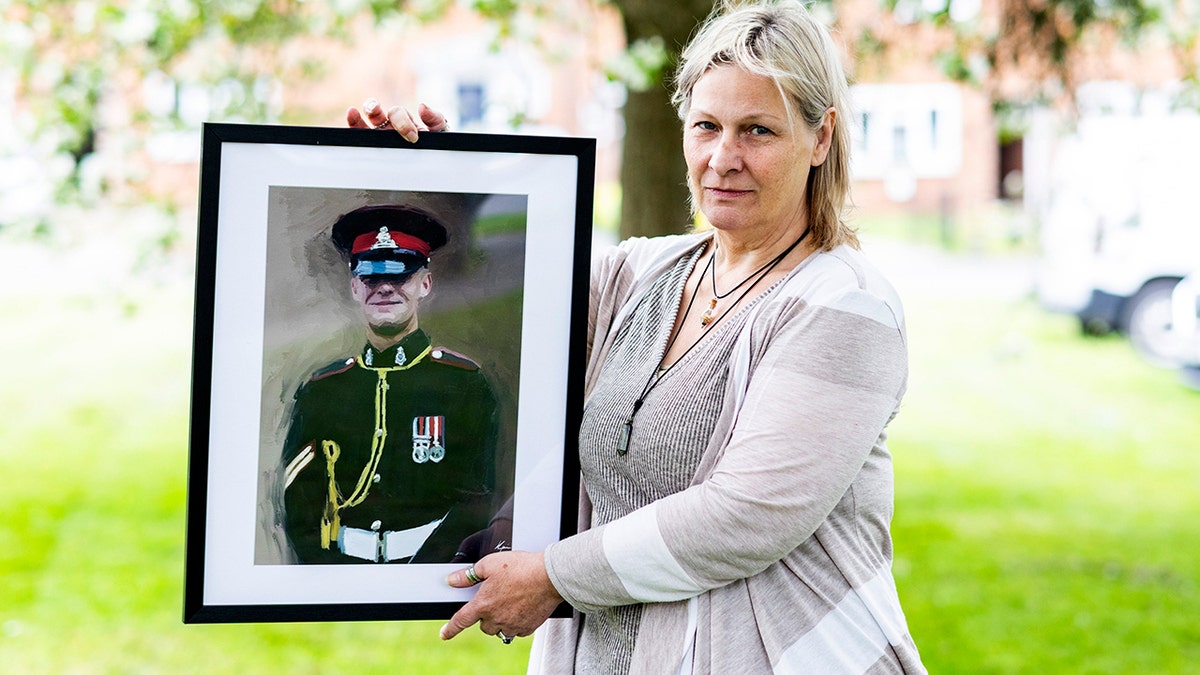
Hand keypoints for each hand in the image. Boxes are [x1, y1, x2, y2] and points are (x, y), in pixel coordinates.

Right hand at [346, 98, 448, 142]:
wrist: (436, 169)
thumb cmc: (436, 147)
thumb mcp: (440, 132)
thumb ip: (434, 119)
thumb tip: (421, 106)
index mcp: (405, 122)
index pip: (399, 115)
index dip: (403, 123)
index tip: (414, 137)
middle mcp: (389, 127)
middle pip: (379, 113)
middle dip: (375, 110)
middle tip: (380, 114)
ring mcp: (380, 137)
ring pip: (368, 121)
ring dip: (362, 114)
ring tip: (354, 112)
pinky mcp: (373, 148)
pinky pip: (360, 136)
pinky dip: (353, 126)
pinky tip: (350, 117)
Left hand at [441, 551, 562, 641]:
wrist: (549, 576)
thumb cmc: (521, 567)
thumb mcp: (490, 563)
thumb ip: (468, 575)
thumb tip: (452, 580)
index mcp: (483, 604)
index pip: (461, 620)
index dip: (451, 629)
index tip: (444, 634)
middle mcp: (496, 618)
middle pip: (483, 625)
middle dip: (486, 615)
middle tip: (496, 599)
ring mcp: (512, 625)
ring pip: (499, 629)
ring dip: (500, 620)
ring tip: (511, 602)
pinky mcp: (527, 627)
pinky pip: (516, 630)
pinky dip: (516, 622)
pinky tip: (523, 607)